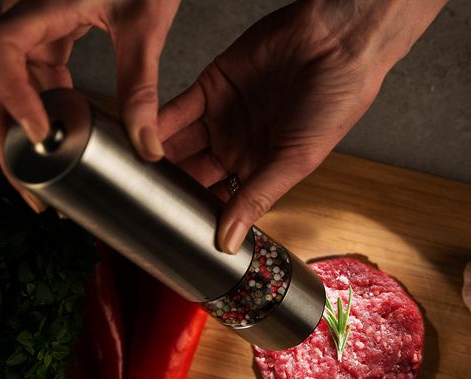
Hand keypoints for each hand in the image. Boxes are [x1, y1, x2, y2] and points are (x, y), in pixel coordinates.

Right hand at [0, 0, 179, 210]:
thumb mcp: (145, 24)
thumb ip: (143, 84)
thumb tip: (147, 147)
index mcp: (40, 4)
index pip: (0, 51)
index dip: (13, 97)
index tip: (42, 136)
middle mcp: (26, 18)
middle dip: (8, 139)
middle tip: (32, 190)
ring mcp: (34, 30)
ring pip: (10, 89)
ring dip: (23, 135)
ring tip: (43, 184)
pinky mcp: (50, 39)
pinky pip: (35, 82)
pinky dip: (44, 116)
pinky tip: (61, 148)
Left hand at [159, 0, 445, 252]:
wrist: (336, 42)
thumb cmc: (336, 102)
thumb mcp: (296, 160)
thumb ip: (257, 198)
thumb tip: (230, 243)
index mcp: (264, 169)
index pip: (223, 201)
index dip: (200, 214)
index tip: (176, 230)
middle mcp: (241, 145)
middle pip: (195, 175)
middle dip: (172, 189)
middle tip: (146, 204)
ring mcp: (223, 115)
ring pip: (181, 145)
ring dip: (159, 160)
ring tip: (134, 177)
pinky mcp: (210, 85)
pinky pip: (176, 109)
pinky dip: (156, 125)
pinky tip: (139, 141)